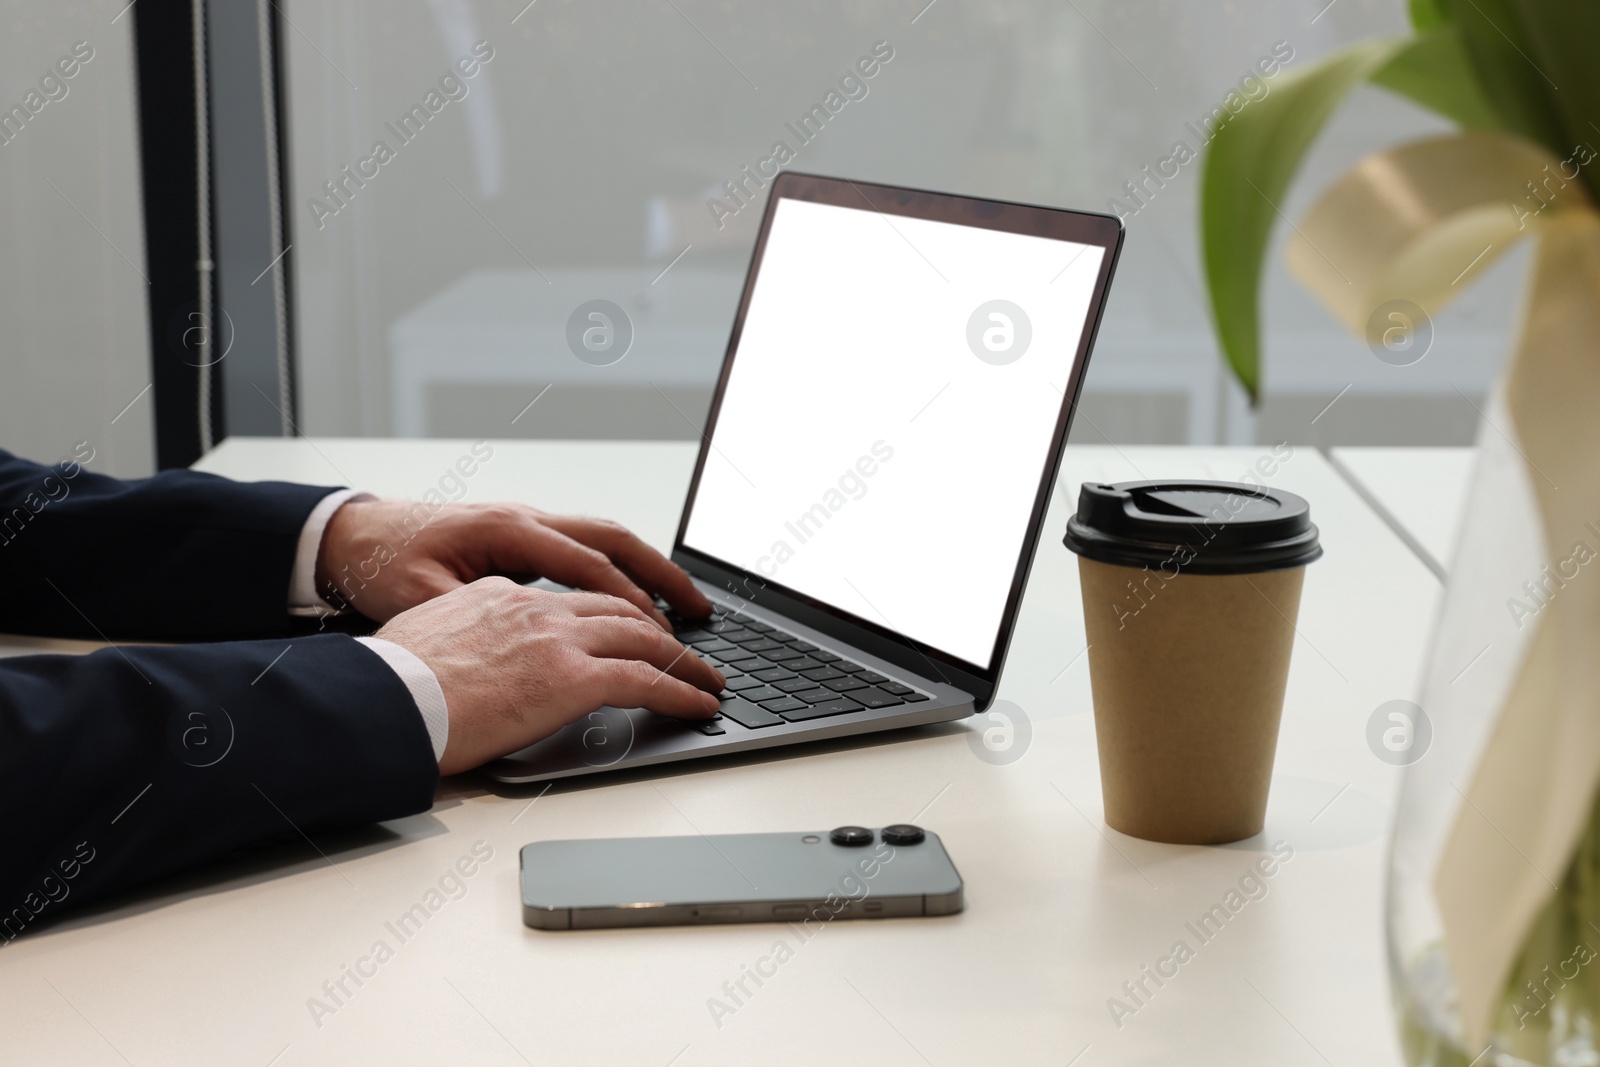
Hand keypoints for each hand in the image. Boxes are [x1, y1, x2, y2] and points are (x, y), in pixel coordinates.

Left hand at [315, 499, 712, 626]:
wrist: (351, 535)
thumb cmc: (381, 565)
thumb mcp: (421, 598)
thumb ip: (475, 616)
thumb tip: (521, 644)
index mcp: (507, 531)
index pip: (588, 565)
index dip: (630, 601)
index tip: (665, 635)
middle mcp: (526, 519)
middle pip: (615, 539)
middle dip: (664, 574)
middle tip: (702, 611)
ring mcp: (527, 523)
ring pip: (606, 538)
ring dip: (649, 569)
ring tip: (686, 606)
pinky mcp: (522, 535)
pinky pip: (586, 547)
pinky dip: (620, 569)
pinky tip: (636, 599)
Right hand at [374, 578, 724, 774]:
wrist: (384, 700)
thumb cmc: (391, 684)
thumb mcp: (428, 640)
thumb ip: (464, 641)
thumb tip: (468, 665)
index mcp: (502, 595)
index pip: (573, 601)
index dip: (610, 617)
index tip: (628, 630)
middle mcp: (538, 608)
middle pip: (619, 610)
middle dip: (659, 629)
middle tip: (684, 648)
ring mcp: (559, 639)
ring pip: (643, 638)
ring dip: (683, 660)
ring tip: (707, 679)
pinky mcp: (574, 678)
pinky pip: (647, 680)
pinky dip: (682, 692)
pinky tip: (700, 704)